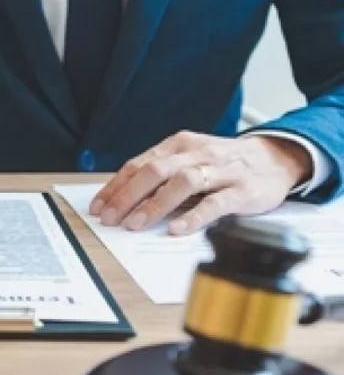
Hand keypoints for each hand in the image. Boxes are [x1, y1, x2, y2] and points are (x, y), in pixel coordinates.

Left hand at [89, 131, 312, 235]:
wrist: (276, 157)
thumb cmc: (224, 163)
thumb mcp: (189, 159)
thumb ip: (161, 175)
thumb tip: (123, 200)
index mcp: (179, 145)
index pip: (139, 165)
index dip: (115, 186)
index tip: (97, 207)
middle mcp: (197, 154)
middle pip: (155, 171)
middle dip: (127, 196)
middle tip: (110, 218)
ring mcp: (221, 170)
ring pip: (183, 183)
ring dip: (155, 204)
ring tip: (136, 224)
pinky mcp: (243, 190)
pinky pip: (216, 202)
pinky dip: (194, 216)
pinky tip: (177, 228)